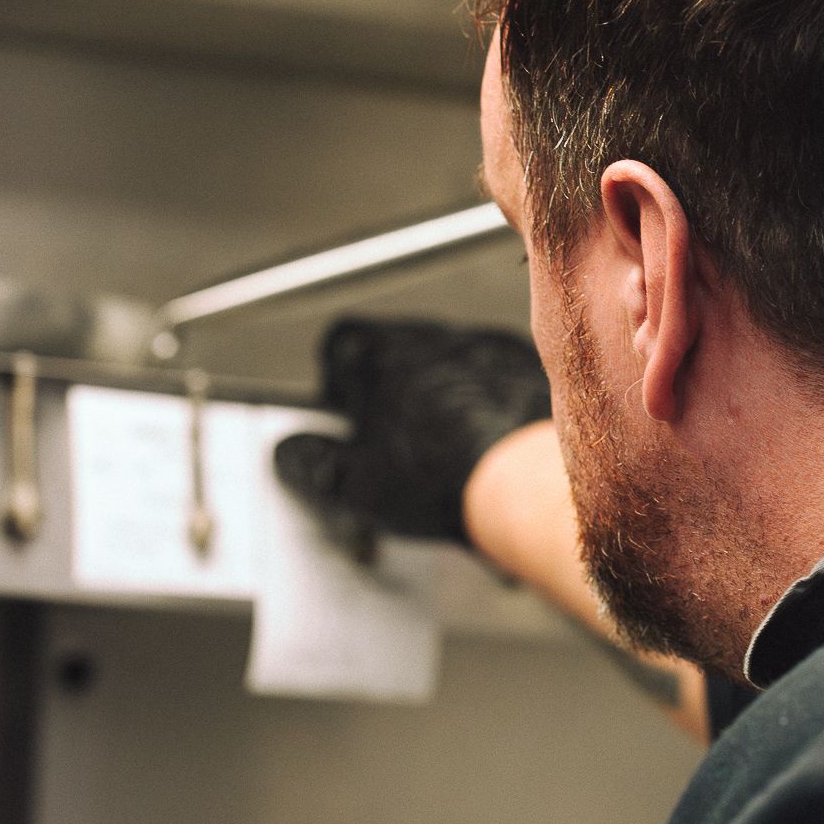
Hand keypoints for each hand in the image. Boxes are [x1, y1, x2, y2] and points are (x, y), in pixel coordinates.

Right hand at [274, 318, 550, 543]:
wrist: (530, 483)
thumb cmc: (442, 478)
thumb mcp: (357, 484)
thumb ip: (314, 463)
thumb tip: (292, 453)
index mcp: (384, 355)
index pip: (344, 340)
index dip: (337, 375)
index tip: (343, 404)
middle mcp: (436, 339)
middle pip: (400, 352)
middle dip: (393, 391)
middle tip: (395, 438)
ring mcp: (488, 349)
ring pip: (451, 364)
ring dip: (443, 396)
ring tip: (447, 448)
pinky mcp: (531, 369)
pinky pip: (498, 378)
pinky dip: (489, 404)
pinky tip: (490, 445)